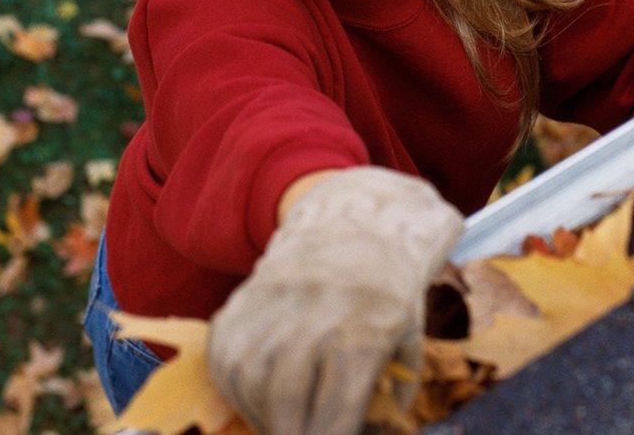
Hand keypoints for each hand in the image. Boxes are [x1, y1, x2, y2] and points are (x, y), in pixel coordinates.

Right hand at [207, 167, 463, 434]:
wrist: (352, 220)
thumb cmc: (387, 287)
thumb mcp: (408, 334)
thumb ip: (394, 390)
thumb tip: (375, 430)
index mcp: (365, 323)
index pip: (338, 406)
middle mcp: (313, 308)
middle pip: (286, 397)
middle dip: (292, 434)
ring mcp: (271, 300)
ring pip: (249, 381)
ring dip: (263, 416)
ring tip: (285, 420)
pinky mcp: (241, 300)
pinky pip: (224, 361)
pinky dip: (239, 391)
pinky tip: (261, 397)